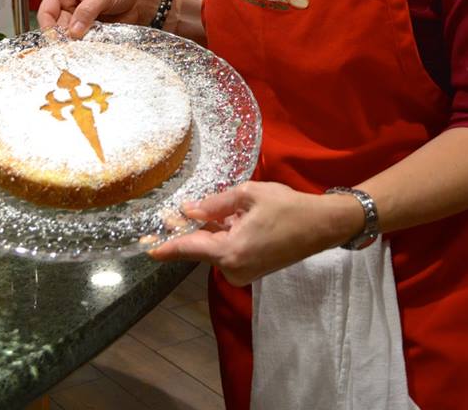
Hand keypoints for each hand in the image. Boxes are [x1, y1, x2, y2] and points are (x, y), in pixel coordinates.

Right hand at [37, 0, 160, 37]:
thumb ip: (87, 11)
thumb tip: (73, 30)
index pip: (46, 11)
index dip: (49, 26)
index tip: (57, 38)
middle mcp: (67, 6)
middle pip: (55, 28)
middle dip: (63, 38)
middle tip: (72, 47)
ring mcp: (77, 20)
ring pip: (68, 37)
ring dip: (75, 43)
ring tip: (85, 45)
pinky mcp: (88, 32)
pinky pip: (82, 43)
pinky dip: (86, 46)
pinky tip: (92, 47)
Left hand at [147, 181, 363, 285]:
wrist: (321, 225)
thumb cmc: (287, 207)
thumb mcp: (248, 195)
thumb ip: (215, 204)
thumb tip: (189, 210)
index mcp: (231, 251)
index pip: (189, 248)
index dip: (166, 247)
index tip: (146, 247)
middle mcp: (234, 268)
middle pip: (200, 248)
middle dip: (184, 230)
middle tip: (166, 216)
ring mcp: (243, 271)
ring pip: (213, 248)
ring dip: (204, 231)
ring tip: (193, 212)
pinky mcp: (251, 269)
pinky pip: (227, 250)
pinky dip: (220, 236)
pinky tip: (218, 219)